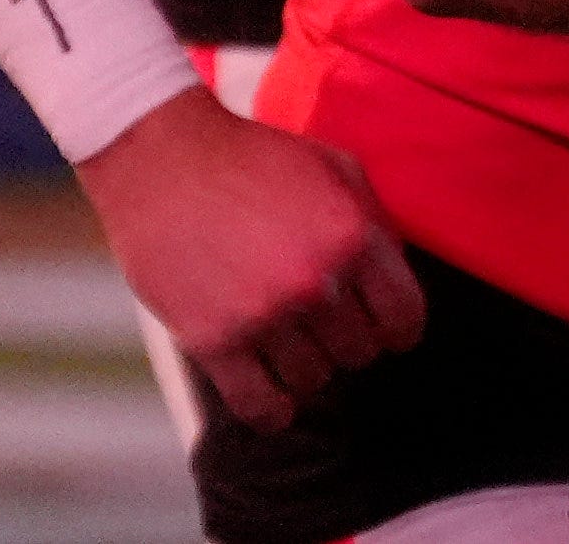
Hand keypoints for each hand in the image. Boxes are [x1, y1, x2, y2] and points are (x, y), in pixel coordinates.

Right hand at [75, 89, 424, 428]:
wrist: (164, 157)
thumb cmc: (255, 158)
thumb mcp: (336, 168)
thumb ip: (374, 221)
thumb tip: (400, 274)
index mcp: (353, 235)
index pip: (404, 317)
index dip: (399, 330)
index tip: (388, 334)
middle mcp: (315, 279)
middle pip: (358, 352)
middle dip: (348, 342)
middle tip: (327, 330)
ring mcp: (262, 313)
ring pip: (312, 379)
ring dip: (307, 369)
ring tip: (292, 346)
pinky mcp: (211, 340)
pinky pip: (258, 405)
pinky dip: (273, 412)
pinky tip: (276, 404)